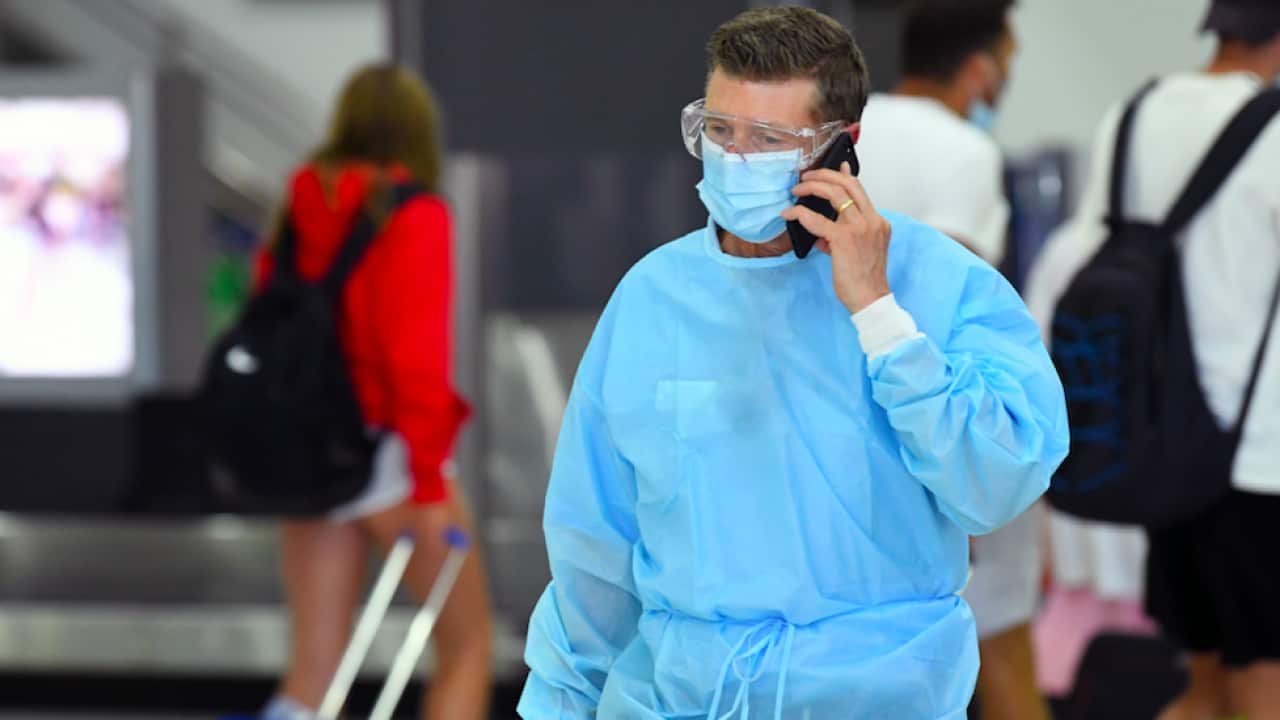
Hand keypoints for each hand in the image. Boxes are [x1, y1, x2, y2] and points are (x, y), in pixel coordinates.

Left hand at [782, 162, 891, 314]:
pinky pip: (817, 219)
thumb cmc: (864, 279)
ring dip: (812, 186)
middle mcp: (871, 220)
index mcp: (878, 222)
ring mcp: (859, 228)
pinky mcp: (843, 239)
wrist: (870, 299)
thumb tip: (822, 232)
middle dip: (825, 175)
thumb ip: (844, 235)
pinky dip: (800, 213)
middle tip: (807, 176)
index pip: (861, 190)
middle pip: (848, 184)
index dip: (846, 175)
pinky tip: (790, 213)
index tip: (838, 166)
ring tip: (798, 189)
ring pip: (834, 193)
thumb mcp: (860, 251)